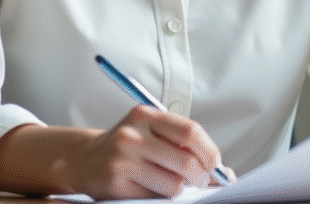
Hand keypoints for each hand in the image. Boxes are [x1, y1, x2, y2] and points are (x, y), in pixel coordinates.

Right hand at [55, 105, 230, 199]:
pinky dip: (162, 196)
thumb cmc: (127, 147)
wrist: (84, 160)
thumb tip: (225, 174)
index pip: (190, 132)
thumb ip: (183, 145)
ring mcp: (123, 158)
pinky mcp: (116, 182)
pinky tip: (153, 187)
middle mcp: (133, 134)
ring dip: (180, 188)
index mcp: (146, 115)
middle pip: (186, 160)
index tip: (215, 164)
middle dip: (202, 176)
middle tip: (201, 180)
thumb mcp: (151, 133)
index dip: (209, 151)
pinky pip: (155, 196)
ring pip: (173, 184)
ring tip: (172, 183)